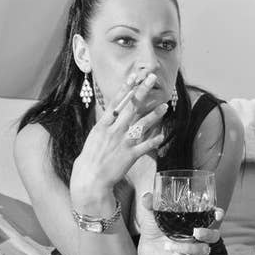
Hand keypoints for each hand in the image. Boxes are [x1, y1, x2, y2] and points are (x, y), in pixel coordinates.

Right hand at [70, 74, 166, 210]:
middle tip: (152, 79)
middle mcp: (114, 131)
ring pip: (141, 125)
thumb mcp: (96, 135)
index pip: (116, 102)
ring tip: (165, 106)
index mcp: (103, 125)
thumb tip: (115, 112)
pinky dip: (154, 141)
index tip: (134, 76)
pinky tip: (163, 135)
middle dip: (142, 92)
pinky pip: (145, 147)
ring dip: (154, 115)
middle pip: (131, 108)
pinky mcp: (130, 156)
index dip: (126, 88)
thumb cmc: (92, 156)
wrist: (89, 177)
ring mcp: (122, 143)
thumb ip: (107, 123)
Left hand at [138, 192, 222, 243]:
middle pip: (214, 235)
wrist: (146, 246)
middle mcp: (197, 234)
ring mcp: (193, 248)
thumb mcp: (152, 214)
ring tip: (168, 245)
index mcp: (193, 219)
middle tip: (196, 232)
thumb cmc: (154, 226)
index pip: (213, 215)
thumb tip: (147, 197)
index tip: (217, 213)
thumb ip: (151, 204)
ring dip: (188, 248)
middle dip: (208, 234)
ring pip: (204, 250)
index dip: (218, 214)